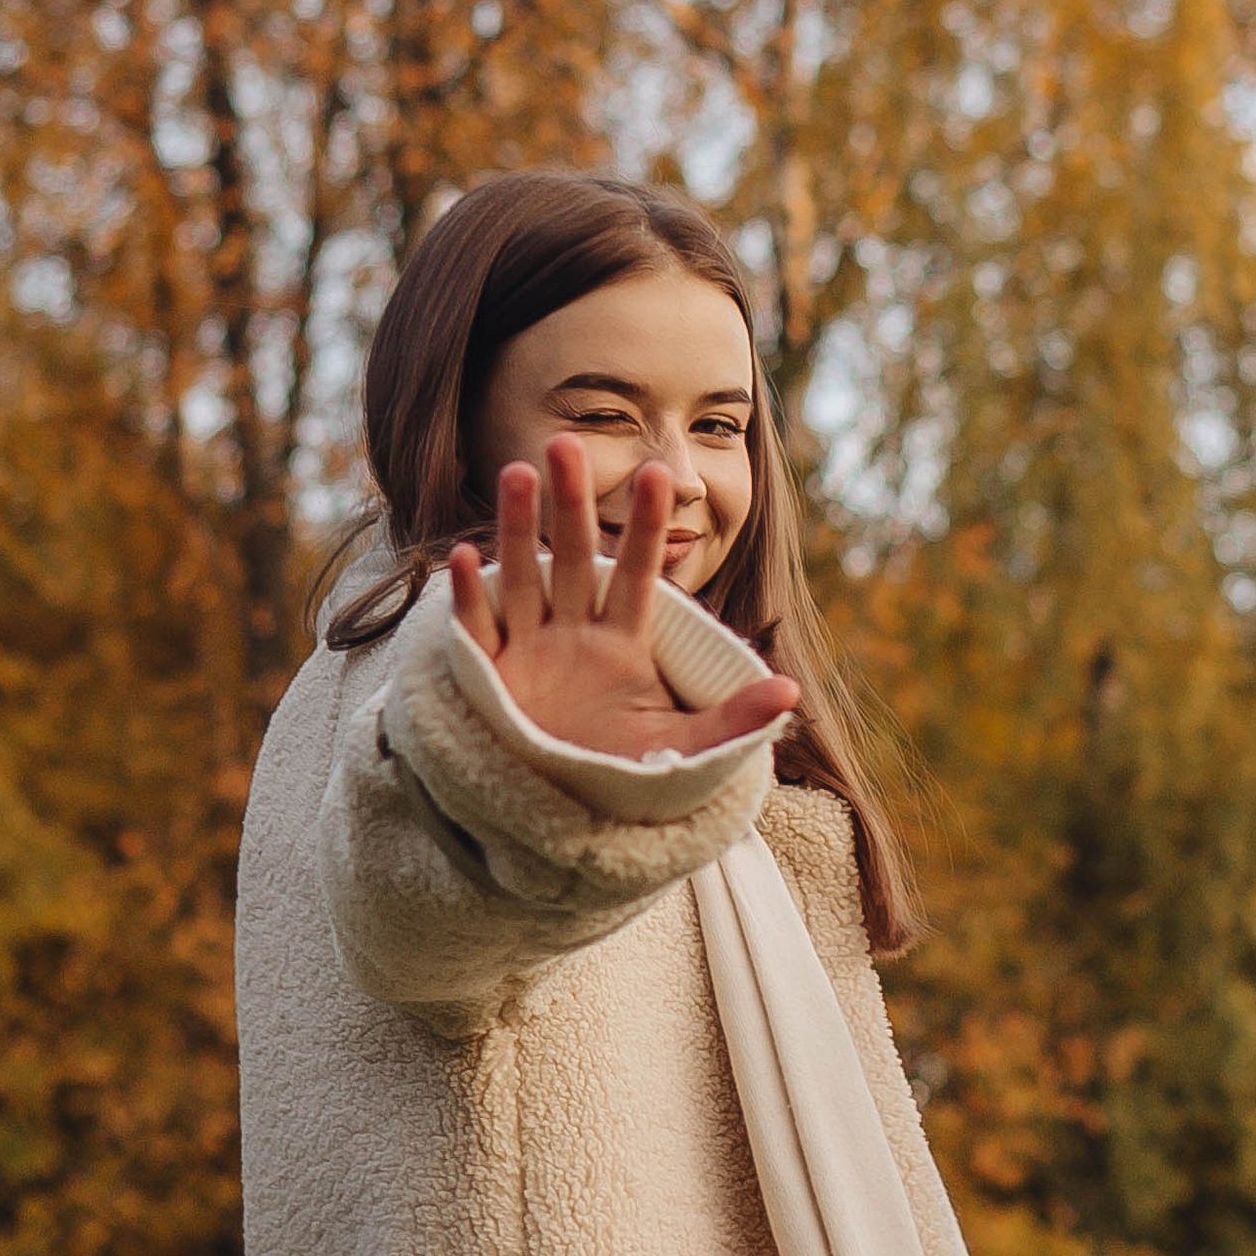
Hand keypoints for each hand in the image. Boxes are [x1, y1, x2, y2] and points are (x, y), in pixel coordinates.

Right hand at [449, 435, 798, 763]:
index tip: (659, 474)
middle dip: (571, 503)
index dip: (647, 528)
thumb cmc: (623, 775)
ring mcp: (529, 651)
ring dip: (519, 528)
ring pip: (523, 577)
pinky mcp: (490, 679)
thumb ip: (734, 720)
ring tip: (517, 472)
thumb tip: (792, 692)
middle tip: (566, 442)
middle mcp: (573, 635)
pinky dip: (470, 597)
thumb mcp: (682, 749)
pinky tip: (463, 556)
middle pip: (574, 558)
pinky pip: (479, 631)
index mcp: (622, 643)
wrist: (564, 814)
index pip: (639, 574)